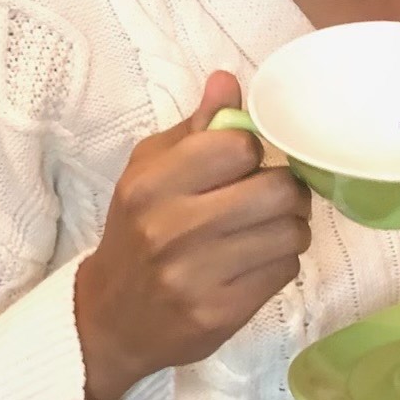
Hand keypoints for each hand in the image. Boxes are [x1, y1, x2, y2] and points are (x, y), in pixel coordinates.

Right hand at [75, 70, 311, 399]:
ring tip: (268, 228)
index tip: (246, 163)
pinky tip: (257, 260)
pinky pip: (285, 271)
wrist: (110, 318)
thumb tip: (228, 80)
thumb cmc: (136, 230)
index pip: (240, 146)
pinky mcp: (221, 315)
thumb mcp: (149, 170)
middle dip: (286, 190)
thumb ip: (194, 127)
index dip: (253, 151)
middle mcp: (171, 229)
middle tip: (274, 195)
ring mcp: (197, 276)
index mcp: (152, 184)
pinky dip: (281, 261)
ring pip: (290, 233)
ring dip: (290, 227)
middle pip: (277, 191)